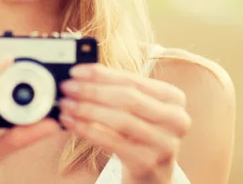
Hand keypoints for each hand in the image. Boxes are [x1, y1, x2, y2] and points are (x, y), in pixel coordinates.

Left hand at [58, 64, 190, 182]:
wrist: (152, 171)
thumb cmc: (138, 131)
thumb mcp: (136, 107)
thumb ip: (116, 88)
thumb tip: (79, 74)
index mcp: (173, 98)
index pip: (132, 79)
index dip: (101, 74)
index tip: (75, 71)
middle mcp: (176, 119)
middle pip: (127, 98)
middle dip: (92, 91)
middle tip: (67, 87)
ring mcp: (165, 143)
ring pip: (120, 119)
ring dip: (87, 110)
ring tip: (66, 105)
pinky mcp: (149, 162)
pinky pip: (112, 142)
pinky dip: (87, 130)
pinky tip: (71, 123)